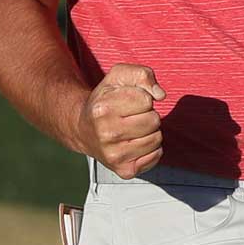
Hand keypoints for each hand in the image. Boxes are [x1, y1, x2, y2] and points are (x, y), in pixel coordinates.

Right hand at [78, 63, 165, 177]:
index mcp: (102, 109)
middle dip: (148, 115)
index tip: (128, 101)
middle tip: (131, 116)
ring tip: (133, 129)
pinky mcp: (124, 170)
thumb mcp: (118, 77)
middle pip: (154, 120)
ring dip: (150, 132)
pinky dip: (151, 148)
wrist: (83, 129)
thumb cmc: (105, 101)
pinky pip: (156, 156)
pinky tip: (135, 143)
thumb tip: (160, 94)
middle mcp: (106, 134)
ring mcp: (114, 155)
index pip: (146, 99)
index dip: (142, 97)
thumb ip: (141, 74)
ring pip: (157, 138)